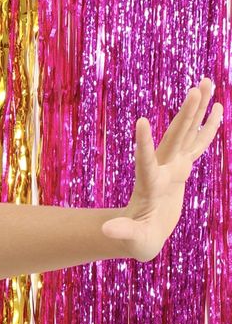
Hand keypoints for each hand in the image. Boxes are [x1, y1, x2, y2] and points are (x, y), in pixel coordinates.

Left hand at [101, 78, 223, 261]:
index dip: (144, 144)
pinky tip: (216, 108)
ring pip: (186, 134)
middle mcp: (160, 171)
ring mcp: (172, 168)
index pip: (146, 163)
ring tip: (206, 82)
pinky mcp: (181, 170)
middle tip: (197, 87)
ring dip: (196, 110)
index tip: (140, 121)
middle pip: (174, 139)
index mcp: (149, 187)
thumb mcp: (131, 240)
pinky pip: (197, 145)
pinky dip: (206, 128)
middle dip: (185, 115)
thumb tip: (106, 230)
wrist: (141, 236)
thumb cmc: (136, 241)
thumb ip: (122, 232)